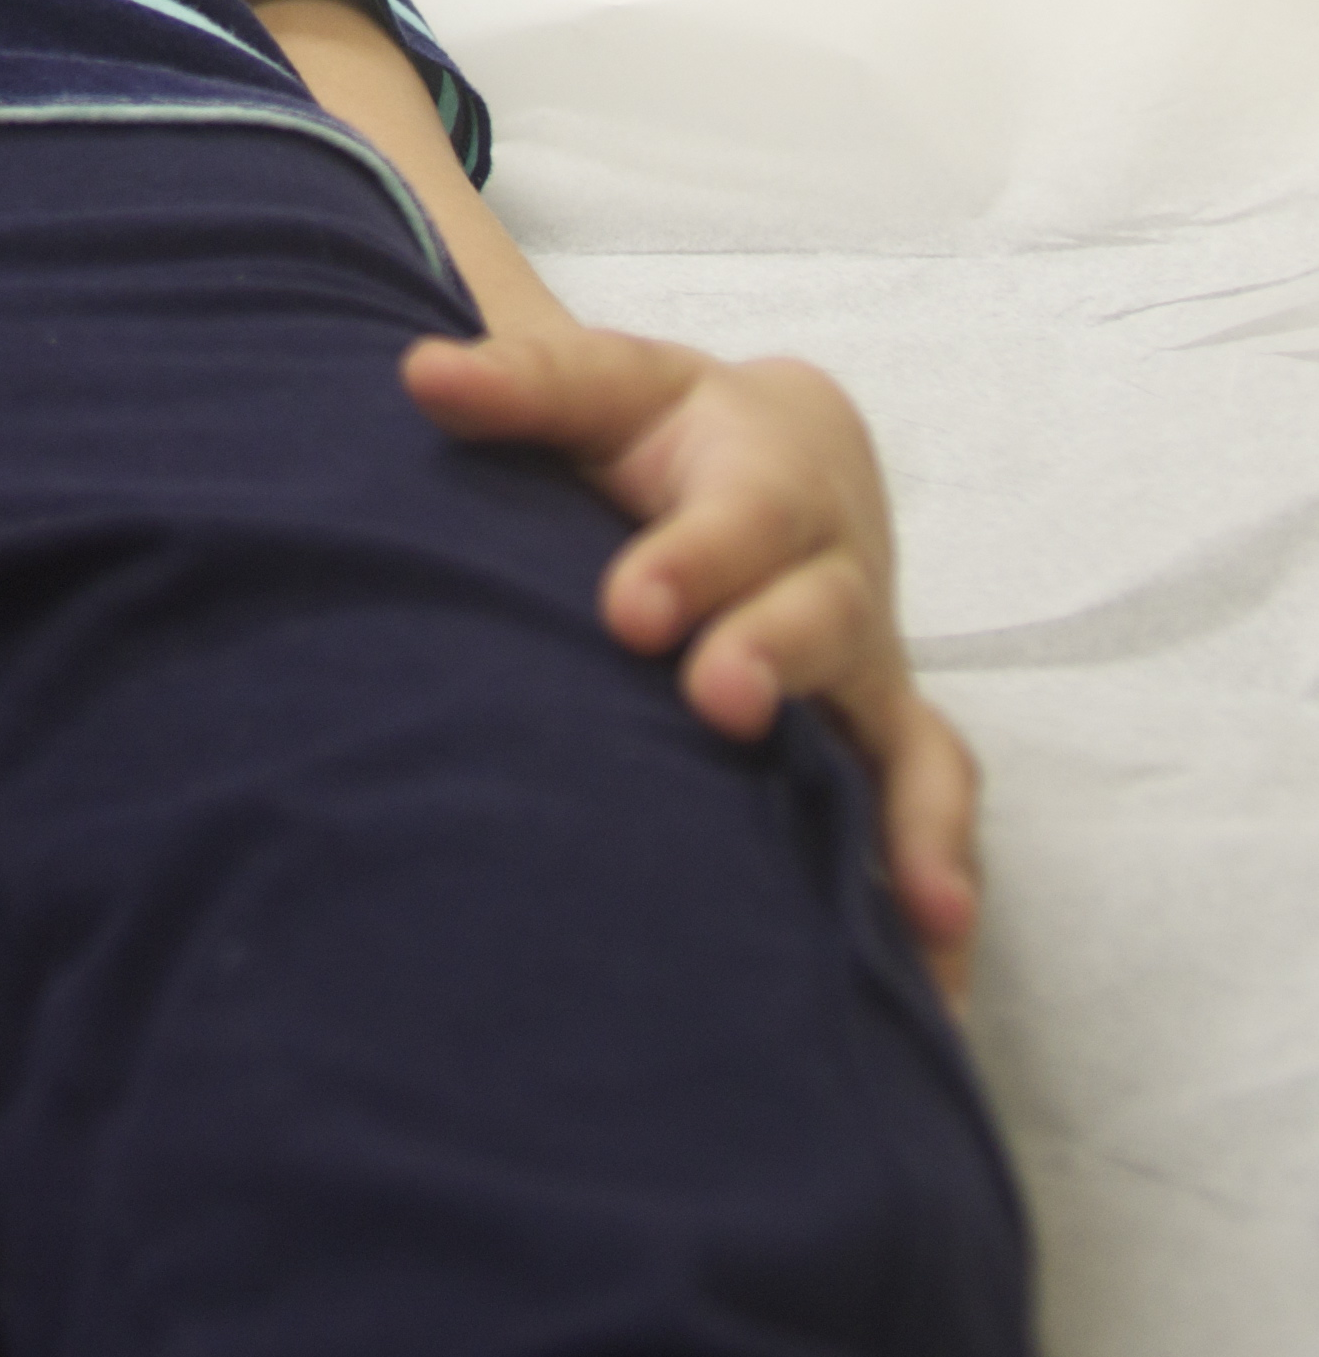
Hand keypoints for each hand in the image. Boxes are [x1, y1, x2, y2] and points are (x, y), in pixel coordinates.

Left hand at [406, 325, 982, 1003]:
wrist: (768, 453)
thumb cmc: (656, 428)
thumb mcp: (596, 387)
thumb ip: (520, 384)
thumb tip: (421, 374)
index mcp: (770, 473)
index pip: (743, 514)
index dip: (694, 562)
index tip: (626, 610)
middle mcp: (834, 574)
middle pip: (823, 618)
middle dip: (773, 658)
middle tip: (717, 702)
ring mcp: (865, 668)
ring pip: (900, 732)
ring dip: (898, 811)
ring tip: (906, 896)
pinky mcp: (876, 738)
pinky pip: (925, 808)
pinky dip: (936, 885)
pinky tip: (931, 982)